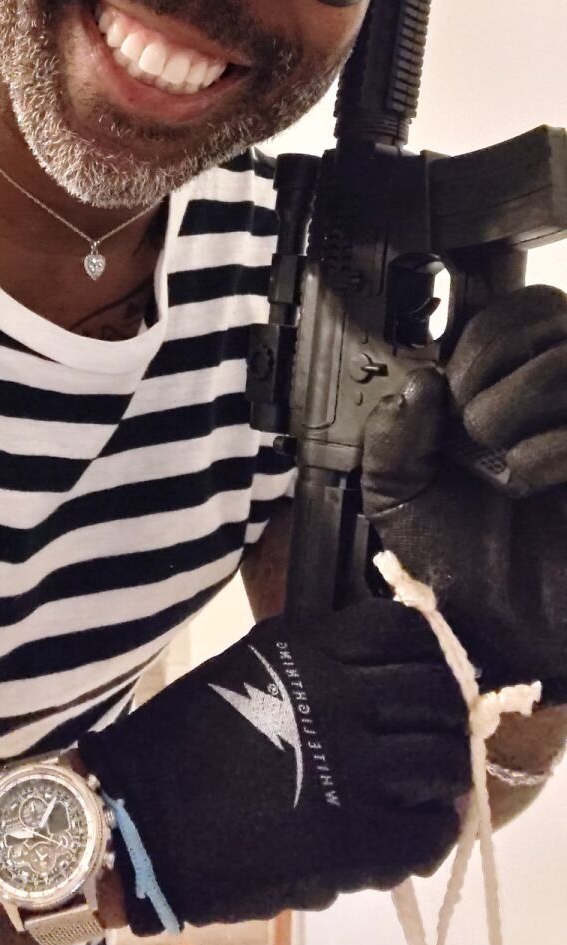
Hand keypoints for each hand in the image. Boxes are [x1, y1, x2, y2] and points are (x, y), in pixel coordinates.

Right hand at [78, 601, 468, 932]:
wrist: (143, 818)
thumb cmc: (183, 738)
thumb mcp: (246, 665)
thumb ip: (311, 658)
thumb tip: (370, 668)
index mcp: (311, 651)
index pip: (406, 633)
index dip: (425, 651)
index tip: (421, 671)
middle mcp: (344, 700)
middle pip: (439, 694)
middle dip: (444, 711)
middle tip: (431, 731)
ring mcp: (357, 772)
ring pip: (446, 762)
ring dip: (442, 772)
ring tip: (423, 786)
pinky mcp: (359, 840)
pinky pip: (430, 833)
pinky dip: (429, 832)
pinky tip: (408, 831)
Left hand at [363, 284, 566, 699]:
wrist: (502, 637)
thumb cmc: (458, 561)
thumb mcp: (397, 491)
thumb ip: (393, 431)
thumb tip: (422, 381)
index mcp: (520, 387)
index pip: (527, 308)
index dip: (485, 337)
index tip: (452, 387)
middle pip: (554, 316)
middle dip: (496, 367)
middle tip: (472, 425)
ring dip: (515, 405)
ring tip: (497, 460)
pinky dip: (550, 449)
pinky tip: (525, 482)